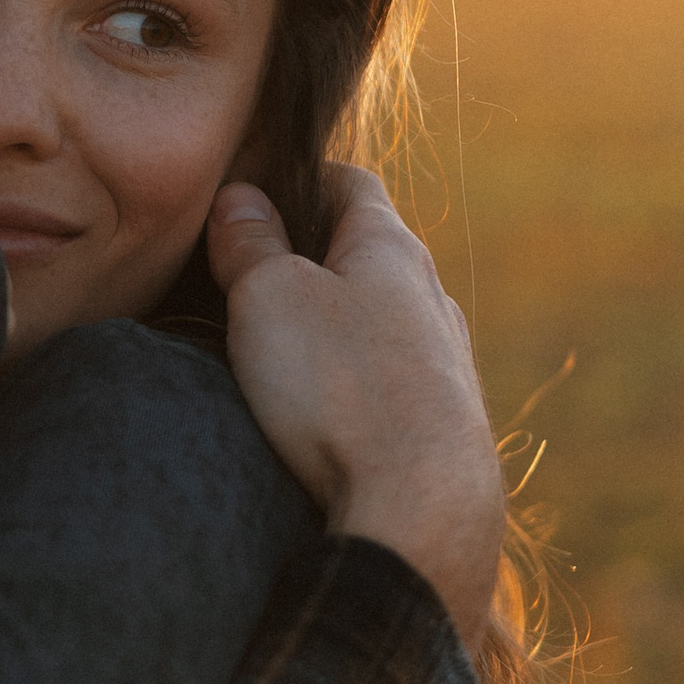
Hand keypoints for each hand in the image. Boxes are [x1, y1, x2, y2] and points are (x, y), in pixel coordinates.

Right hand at [205, 166, 502, 649]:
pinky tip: (320, 412)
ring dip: (335, 326)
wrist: (420, 505)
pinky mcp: (443, 424)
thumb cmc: (339, 387)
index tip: (254, 191)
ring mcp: (443, 363)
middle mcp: (430, 297)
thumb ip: (250, 245)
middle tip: (248, 275)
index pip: (350, 183)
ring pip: (382, 322)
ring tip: (277, 350)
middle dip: (312, 257)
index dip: (297, 178)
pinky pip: (390, 381)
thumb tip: (240, 198)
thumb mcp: (269, 298)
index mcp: (392, 248)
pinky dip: (352, 381)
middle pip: (369, 254)